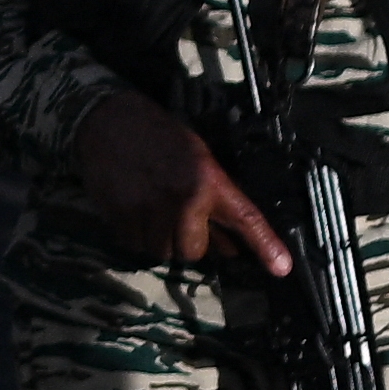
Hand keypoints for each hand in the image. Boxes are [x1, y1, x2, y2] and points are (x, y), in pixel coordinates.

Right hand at [70, 89, 294, 275]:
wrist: (107, 121)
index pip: (244, 218)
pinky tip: (133, 209)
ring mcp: (149, 212)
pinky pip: (134, 246)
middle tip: (178, 218)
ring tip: (153, 210)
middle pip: (193, 251)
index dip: (265, 245)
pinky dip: (136, 234)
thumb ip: (215, 200)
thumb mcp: (197, 158)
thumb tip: (230, 246)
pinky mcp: (120, 218)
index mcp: (208, 179)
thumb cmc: (158, 135)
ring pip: (162, 253)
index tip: (282, 269)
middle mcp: (182, 200)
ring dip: (160, 239)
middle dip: (188, 241)